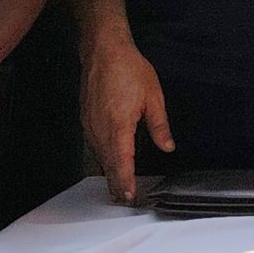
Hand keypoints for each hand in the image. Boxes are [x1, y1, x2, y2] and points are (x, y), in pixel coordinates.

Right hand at [82, 35, 170, 205]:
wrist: (103, 50)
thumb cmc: (130, 69)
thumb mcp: (153, 97)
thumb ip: (159, 126)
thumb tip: (167, 147)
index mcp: (119, 124)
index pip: (122, 161)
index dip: (126, 181)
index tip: (130, 197)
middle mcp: (100, 128)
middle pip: (108, 164)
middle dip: (117, 184)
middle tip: (126, 202)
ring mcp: (90, 125)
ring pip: (99, 157)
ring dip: (108, 174)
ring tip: (118, 190)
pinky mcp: (86, 120)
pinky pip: (94, 146)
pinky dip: (102, 159)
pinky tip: (108, 165)